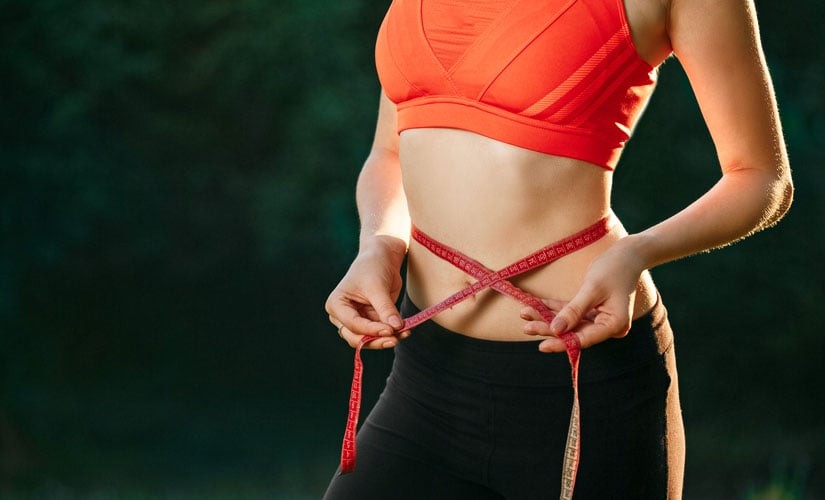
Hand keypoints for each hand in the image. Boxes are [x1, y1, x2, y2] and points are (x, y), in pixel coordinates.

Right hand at [325, 236, 409, 349]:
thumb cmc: (373, 266)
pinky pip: (380, 333)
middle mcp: (343, 315)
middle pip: (357, 337)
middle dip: (377, 340)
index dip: (371, 330)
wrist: (382, 257)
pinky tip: (405, 330)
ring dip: (386, 339)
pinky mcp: (371, 320)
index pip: (352, 324)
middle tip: (395, 339)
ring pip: (369, 339)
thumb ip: (385, 309)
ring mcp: (357, 319)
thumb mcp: (377, 287)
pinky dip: (392, 333)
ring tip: (404, 333)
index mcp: (336, 305)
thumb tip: (396, 328)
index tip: (390, 330)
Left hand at [520, 237, 645, 352]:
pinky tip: (535, 305)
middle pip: (574, 332)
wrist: (628, 254)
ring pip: (569, 322)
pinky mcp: (591, 309)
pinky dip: (553, 308)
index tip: (542, 345)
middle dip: (549, 329)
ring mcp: (599, 318)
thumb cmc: (614, 268)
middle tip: (526, 327)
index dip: (562, 343)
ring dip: (547, 318)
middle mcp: (607, 325)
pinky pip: (570, 312)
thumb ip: (574, 310)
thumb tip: (555, 330)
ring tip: (525, 314)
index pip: (584, 339)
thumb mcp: (592, 288)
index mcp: (614, 325)